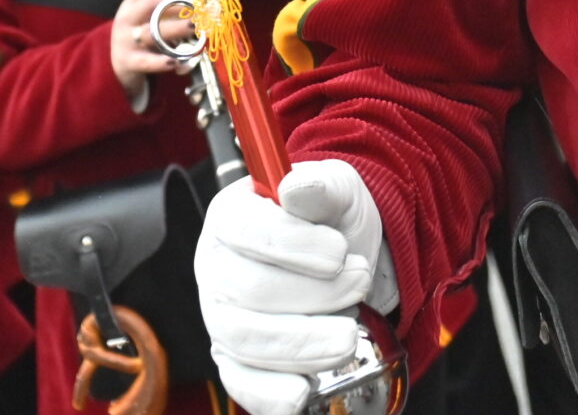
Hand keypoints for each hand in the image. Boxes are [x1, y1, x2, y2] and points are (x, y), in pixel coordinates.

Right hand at [106, 0, 194, 93]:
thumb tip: (199, 4)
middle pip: (151, 2)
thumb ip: (167, 8)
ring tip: (193, 28)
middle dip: (177, 5)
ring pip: (151, 31)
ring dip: (176, 28)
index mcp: (133, 2)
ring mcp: (126, 39)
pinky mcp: (128, 61)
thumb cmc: (139, 37)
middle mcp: (128, 17)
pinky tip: (175, 62)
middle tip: (198, 13)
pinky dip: (161, 62)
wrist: (115, 66)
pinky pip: (146, 61)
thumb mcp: (147, 17)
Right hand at [199, 161, 396, 414]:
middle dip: (315, 294)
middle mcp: (217, 268)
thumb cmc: (333, 221)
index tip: (339, 252)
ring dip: (305, 343)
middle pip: (250, 291)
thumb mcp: (339, 189)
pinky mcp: (236, 360)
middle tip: (360, 282)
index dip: (293, 245)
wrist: (350, 260)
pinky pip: (242, 383)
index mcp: (231, 217)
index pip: (245, 232)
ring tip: (350, 335)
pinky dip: (271, 393)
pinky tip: (304, 390)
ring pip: (247, 340)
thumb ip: (322, 185)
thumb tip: (297, 187)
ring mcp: (222, 317)